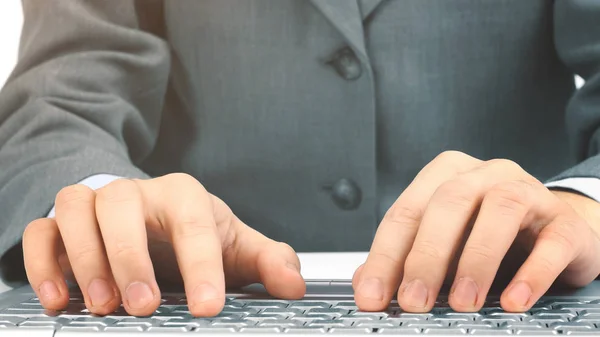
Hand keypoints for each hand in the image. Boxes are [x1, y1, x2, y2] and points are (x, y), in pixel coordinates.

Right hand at [22, 173, 304, 315]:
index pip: (192, 221)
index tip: (208, 306)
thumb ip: (266, 261)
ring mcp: (95, 204)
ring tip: (102, 305)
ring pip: (76, 211)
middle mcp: (136, 193)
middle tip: (143, 307)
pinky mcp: (63, 224)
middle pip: (123, 206)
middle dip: (131, 257)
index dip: (201, 263)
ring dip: (85, 258)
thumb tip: (294, 285)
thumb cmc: (193, 232)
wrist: (153, 217)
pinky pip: (42, 231)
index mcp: (183, 196)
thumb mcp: (234, 245)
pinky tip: (59, 300)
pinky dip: (45, 262)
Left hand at [353, 151, 599, 312]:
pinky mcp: (564, 223)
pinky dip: (532, 273)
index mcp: (447, 175)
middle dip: (427, 256)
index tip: (373, 295)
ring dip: (477, 260)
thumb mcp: (442, 242)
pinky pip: (551, 242)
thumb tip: (367, 286)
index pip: (407, 211)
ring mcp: (529, 192)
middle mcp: (485, 175)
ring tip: (463, 302)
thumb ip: (403, 259)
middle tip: (414, 301)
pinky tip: (513, 300)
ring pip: (501, 210)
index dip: (386, 255)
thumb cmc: (489, 235)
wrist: (554, 232)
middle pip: (449, 203)